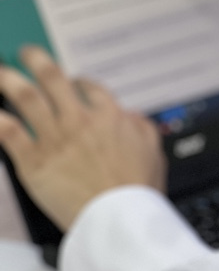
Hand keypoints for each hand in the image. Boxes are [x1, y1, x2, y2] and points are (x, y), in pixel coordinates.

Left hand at [0, 47, 165, 231]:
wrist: (117, 218)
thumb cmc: (136, 190)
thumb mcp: (153, 149)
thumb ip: (140, 126)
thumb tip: (128, 116)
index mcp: (108, 115)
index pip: (88, 86)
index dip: (77, 80)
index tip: (70, 80)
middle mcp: (78, 119)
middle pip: (52, 79)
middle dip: (35, 60)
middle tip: (26, 52)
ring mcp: (54, 138)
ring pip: (26, 98)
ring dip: (8, 79)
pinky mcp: (34, 162)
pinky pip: (9, 133)